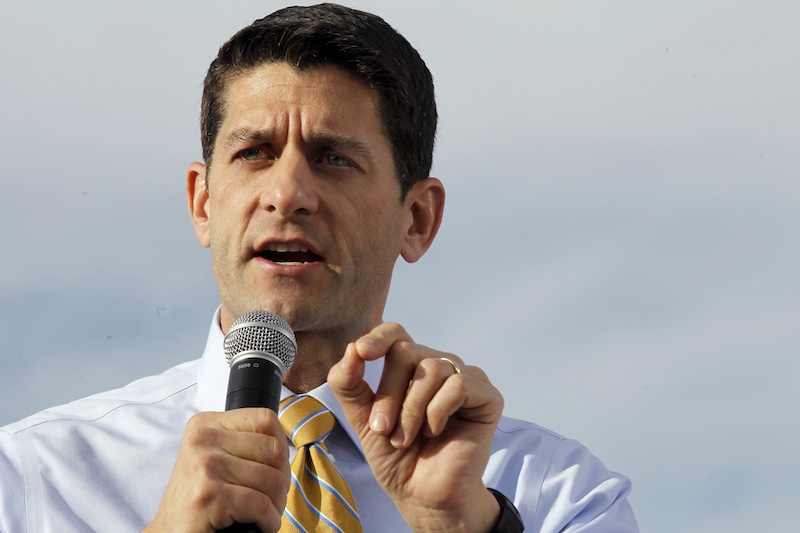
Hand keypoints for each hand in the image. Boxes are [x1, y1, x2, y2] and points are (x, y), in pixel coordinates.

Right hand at [144, 409, 289, 532]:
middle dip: (282, 479)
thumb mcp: (214, 458)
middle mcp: (202, 438)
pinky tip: (260, 525)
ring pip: (272, 480)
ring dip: (276, 504)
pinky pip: (261, 505)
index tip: (273, 470)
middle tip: (271, 498)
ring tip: (264, 513)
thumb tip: (284, 445)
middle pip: (274, 450)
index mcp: (205, 424)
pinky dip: (269, 521)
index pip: (266, 419)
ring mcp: (205, 465)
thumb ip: (241, 443)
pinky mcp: (209, 494)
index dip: (280, 448)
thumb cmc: (197, 500)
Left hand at [328, 323, 502, 532]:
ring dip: (411, 409)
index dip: (378, 337)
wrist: (422, 496)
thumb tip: (350, 349)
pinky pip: (458, 385)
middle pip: (406, 351)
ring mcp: (464, 379)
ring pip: (432, 367)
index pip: (396, 333)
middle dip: (388, 394)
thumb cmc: (396, 457)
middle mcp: (438, 366)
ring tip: (406, 438)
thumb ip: (350, 385)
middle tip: (383, 429)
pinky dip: (438, 411)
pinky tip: (435, 432)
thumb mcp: (362, 420)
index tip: (362, 353)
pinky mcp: (487, 397)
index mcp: (409, 367)